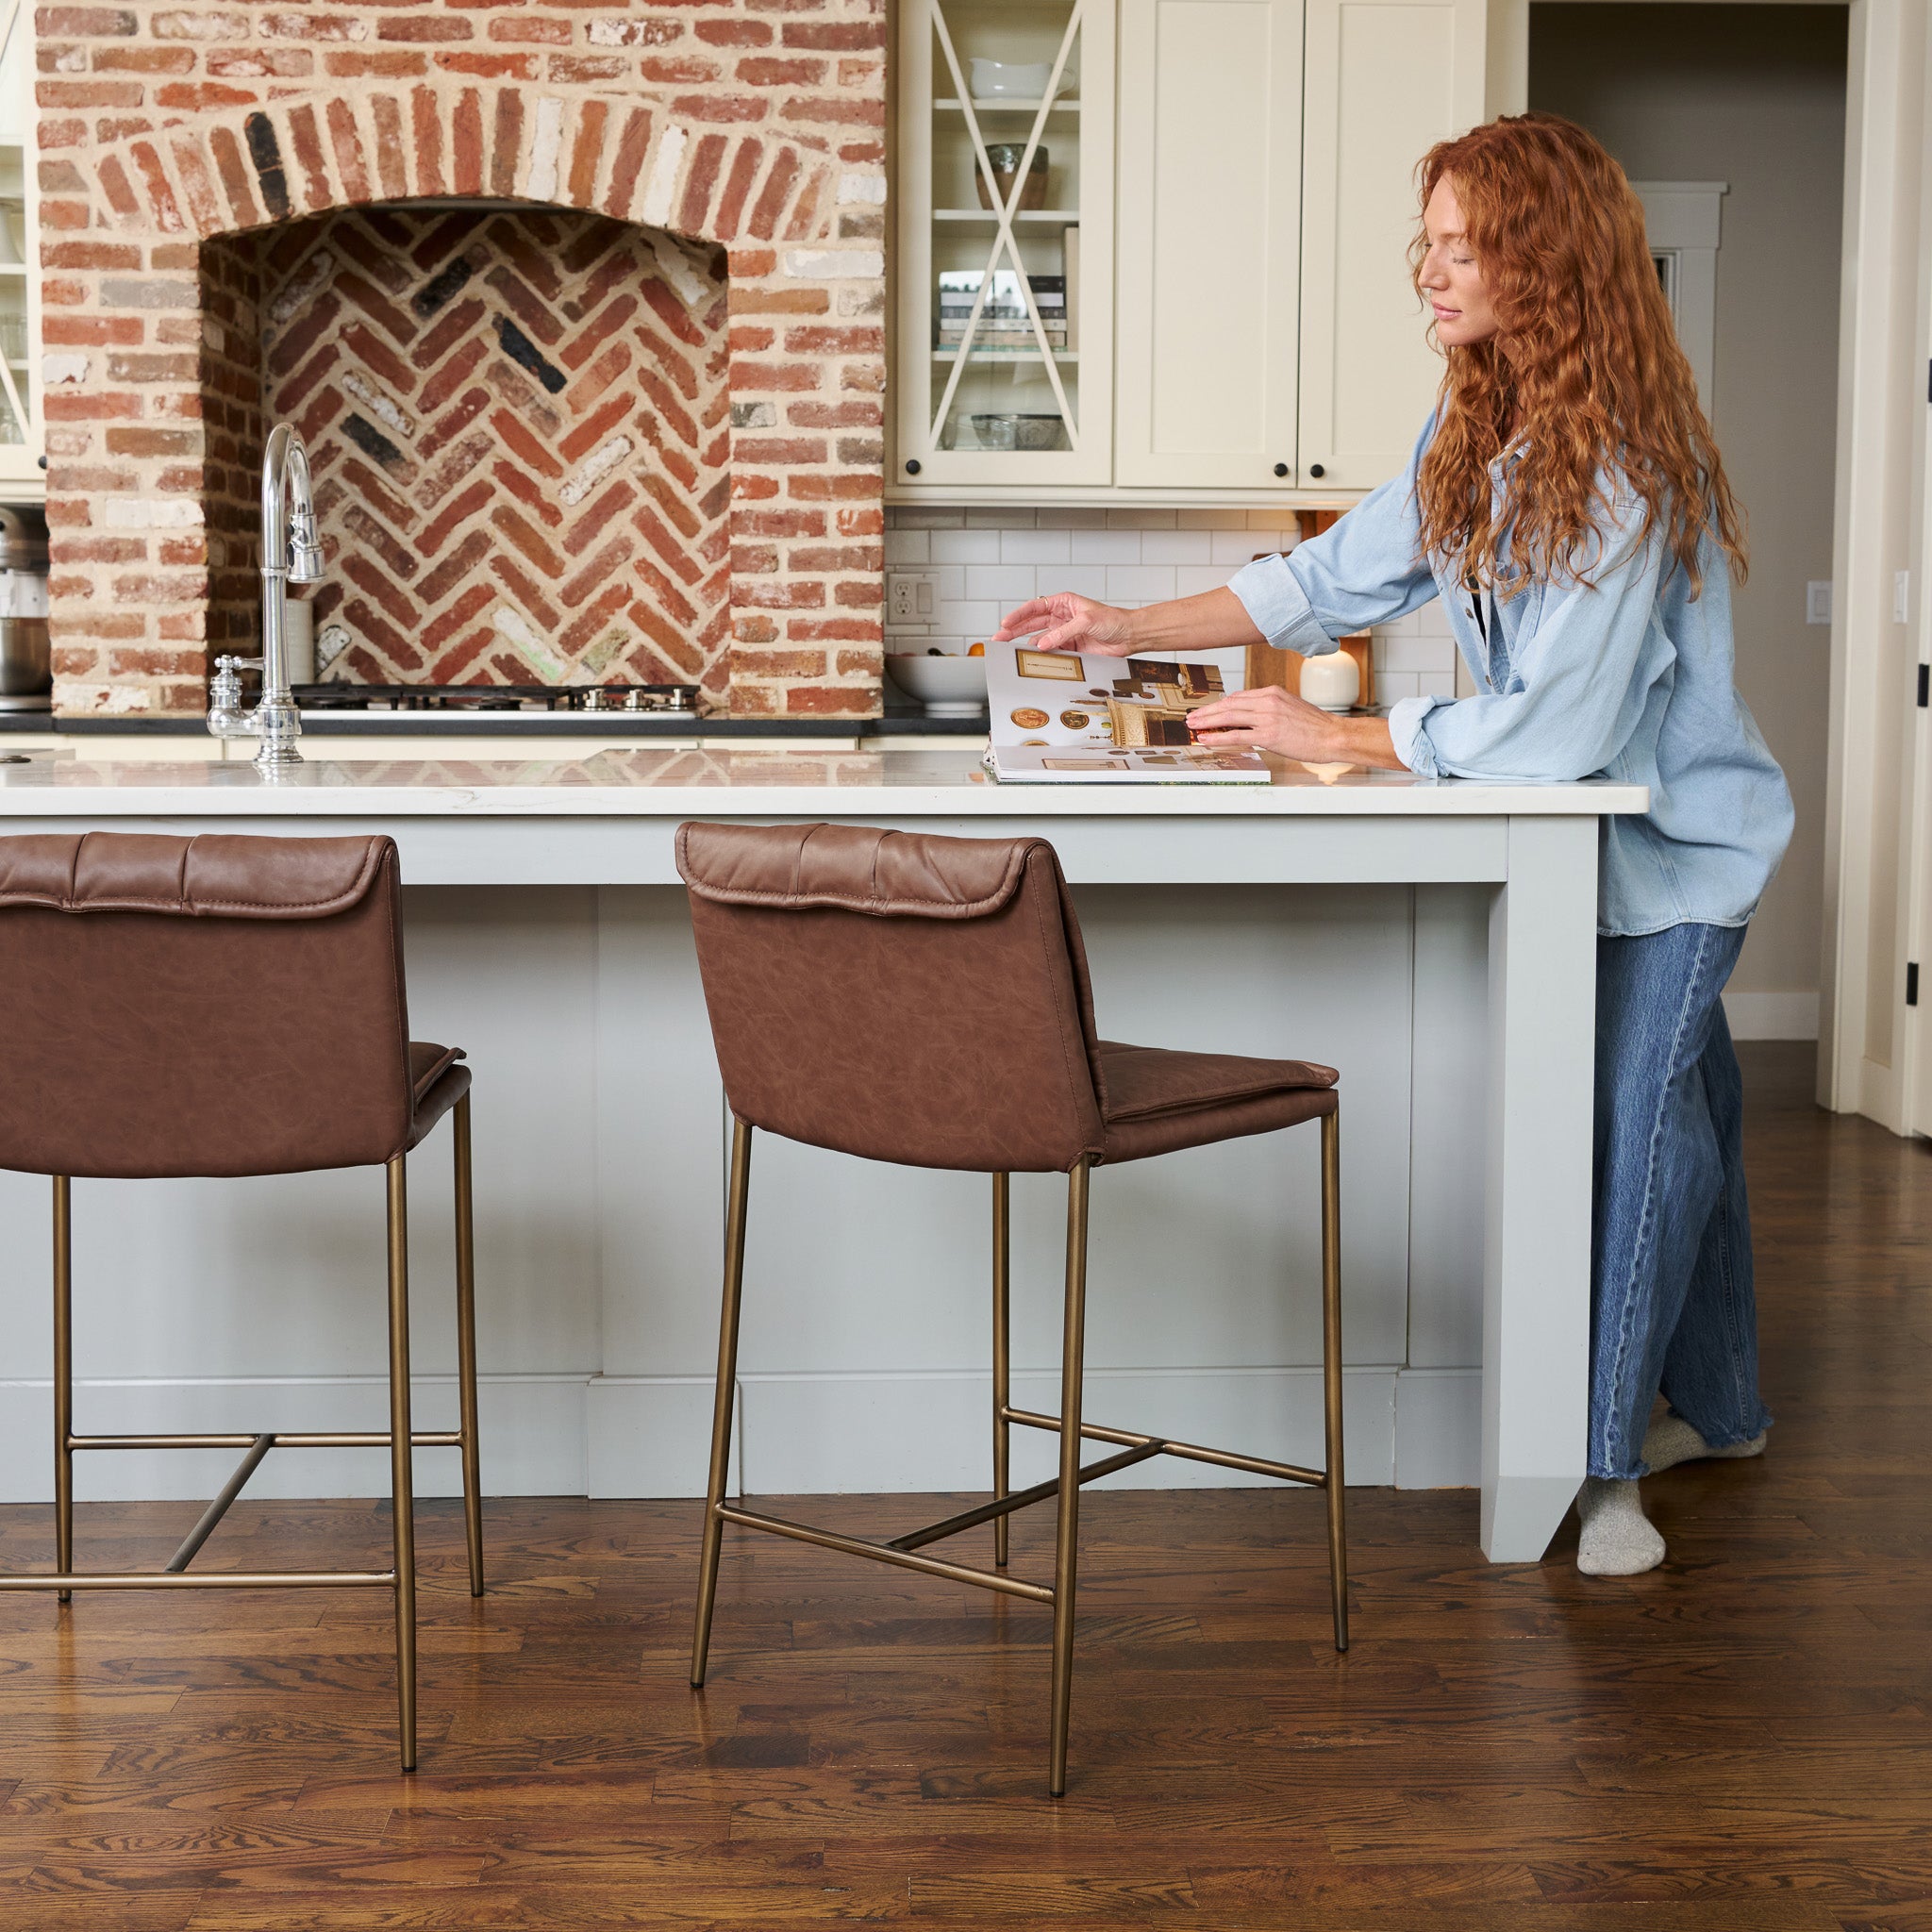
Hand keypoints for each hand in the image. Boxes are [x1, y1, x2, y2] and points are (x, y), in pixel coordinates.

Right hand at [991, 593, 1137, 655]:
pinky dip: (1043, 657)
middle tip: (999, 639)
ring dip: (1027, 645)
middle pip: (1032, 624)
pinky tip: (1034, 659)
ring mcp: (1064, 633)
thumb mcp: (1087, 621)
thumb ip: (1064, 632)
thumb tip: (1044, 643)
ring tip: (1012, 652)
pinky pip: (1051, 652)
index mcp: (1063, 603)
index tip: (1005, 623)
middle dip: (1014, 631)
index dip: (1018, 615)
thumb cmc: (1113, 620)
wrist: (1128, 636)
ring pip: (1039, 640)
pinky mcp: (1069, 648)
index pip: (1035, 607)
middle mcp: (1061, 617)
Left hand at [1185, 686, 1345, 760]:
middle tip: (1192, 717)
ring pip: (1229, 716)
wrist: (1333, 736)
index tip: (1208, 710)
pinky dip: (1217, 737)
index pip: (1239, 696)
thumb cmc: (1315, 727)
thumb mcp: (1290, 708)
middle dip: (1207, 711)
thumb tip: (1248, 717)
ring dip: (1207, 722)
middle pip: (1229, 704)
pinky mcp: (1268, 735)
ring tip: (1193, 726)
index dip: (1220, 705)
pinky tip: (1205, 739)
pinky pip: (1236, 735)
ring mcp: (1267, 717)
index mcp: (1273, 692)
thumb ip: (1269, 709)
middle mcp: (1268, 701)